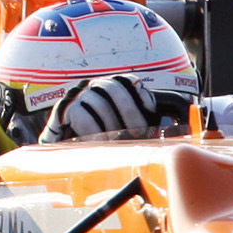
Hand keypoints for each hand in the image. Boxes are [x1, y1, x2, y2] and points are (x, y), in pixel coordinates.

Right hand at [41, 75, 159, 141]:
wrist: (62, 151)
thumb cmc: (97, 139)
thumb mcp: (122, 128)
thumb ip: (143, 121)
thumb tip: (171, 119)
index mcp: (109, 85)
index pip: (128, 81)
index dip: (141, 96)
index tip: (151, 114)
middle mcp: (93, 85)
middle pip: (114, 89)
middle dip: (130, 112)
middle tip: (139, 134)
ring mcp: (76, 94)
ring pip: (99, 103)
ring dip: (112, 124)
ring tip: (119, 142)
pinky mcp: (62, 109)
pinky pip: (81, 115)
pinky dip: (94, 131)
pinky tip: (101, 143)